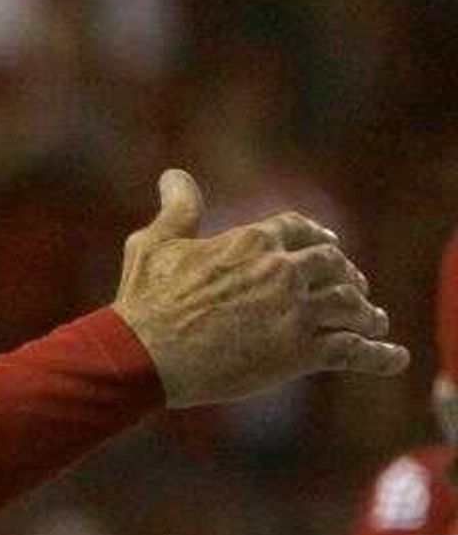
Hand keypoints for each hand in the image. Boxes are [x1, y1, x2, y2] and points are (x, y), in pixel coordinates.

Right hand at [111, 169, 407, 408]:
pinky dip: (378, 354)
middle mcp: (283, 270)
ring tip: (373, 322)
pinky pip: (352, 350)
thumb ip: (177, 209)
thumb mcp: (156, 245)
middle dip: (347, 275)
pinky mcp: (299, 352)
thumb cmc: (144, 303)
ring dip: (366, 313)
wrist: (142, 355)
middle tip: (355, 288)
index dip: (319, 237)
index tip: (329, 246)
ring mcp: (295, 311)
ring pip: (350, 305)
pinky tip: (392, 358)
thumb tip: (172, 175)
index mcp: (253, 241)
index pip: (301, 230)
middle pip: (334, 265)